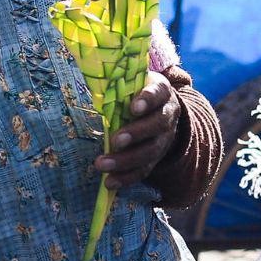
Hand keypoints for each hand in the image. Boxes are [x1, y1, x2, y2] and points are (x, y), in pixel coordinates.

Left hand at [95, 71, 181, 189]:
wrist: (160, 109)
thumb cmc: (137, 91)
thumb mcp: (132, 82)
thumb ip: (118, 82)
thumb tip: (93, 78)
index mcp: (161, 92)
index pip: (158, 93)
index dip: (147, 100)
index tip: (133, 107)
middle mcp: (167, 115)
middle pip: (157, 126)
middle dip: (136, 134)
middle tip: (115, 141)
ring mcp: (164, 139)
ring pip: (150, 152)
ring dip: (126, 160)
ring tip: (102, 164)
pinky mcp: (156, 158)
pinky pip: (144, 170)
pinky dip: (126, 178)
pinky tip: (109, 182)